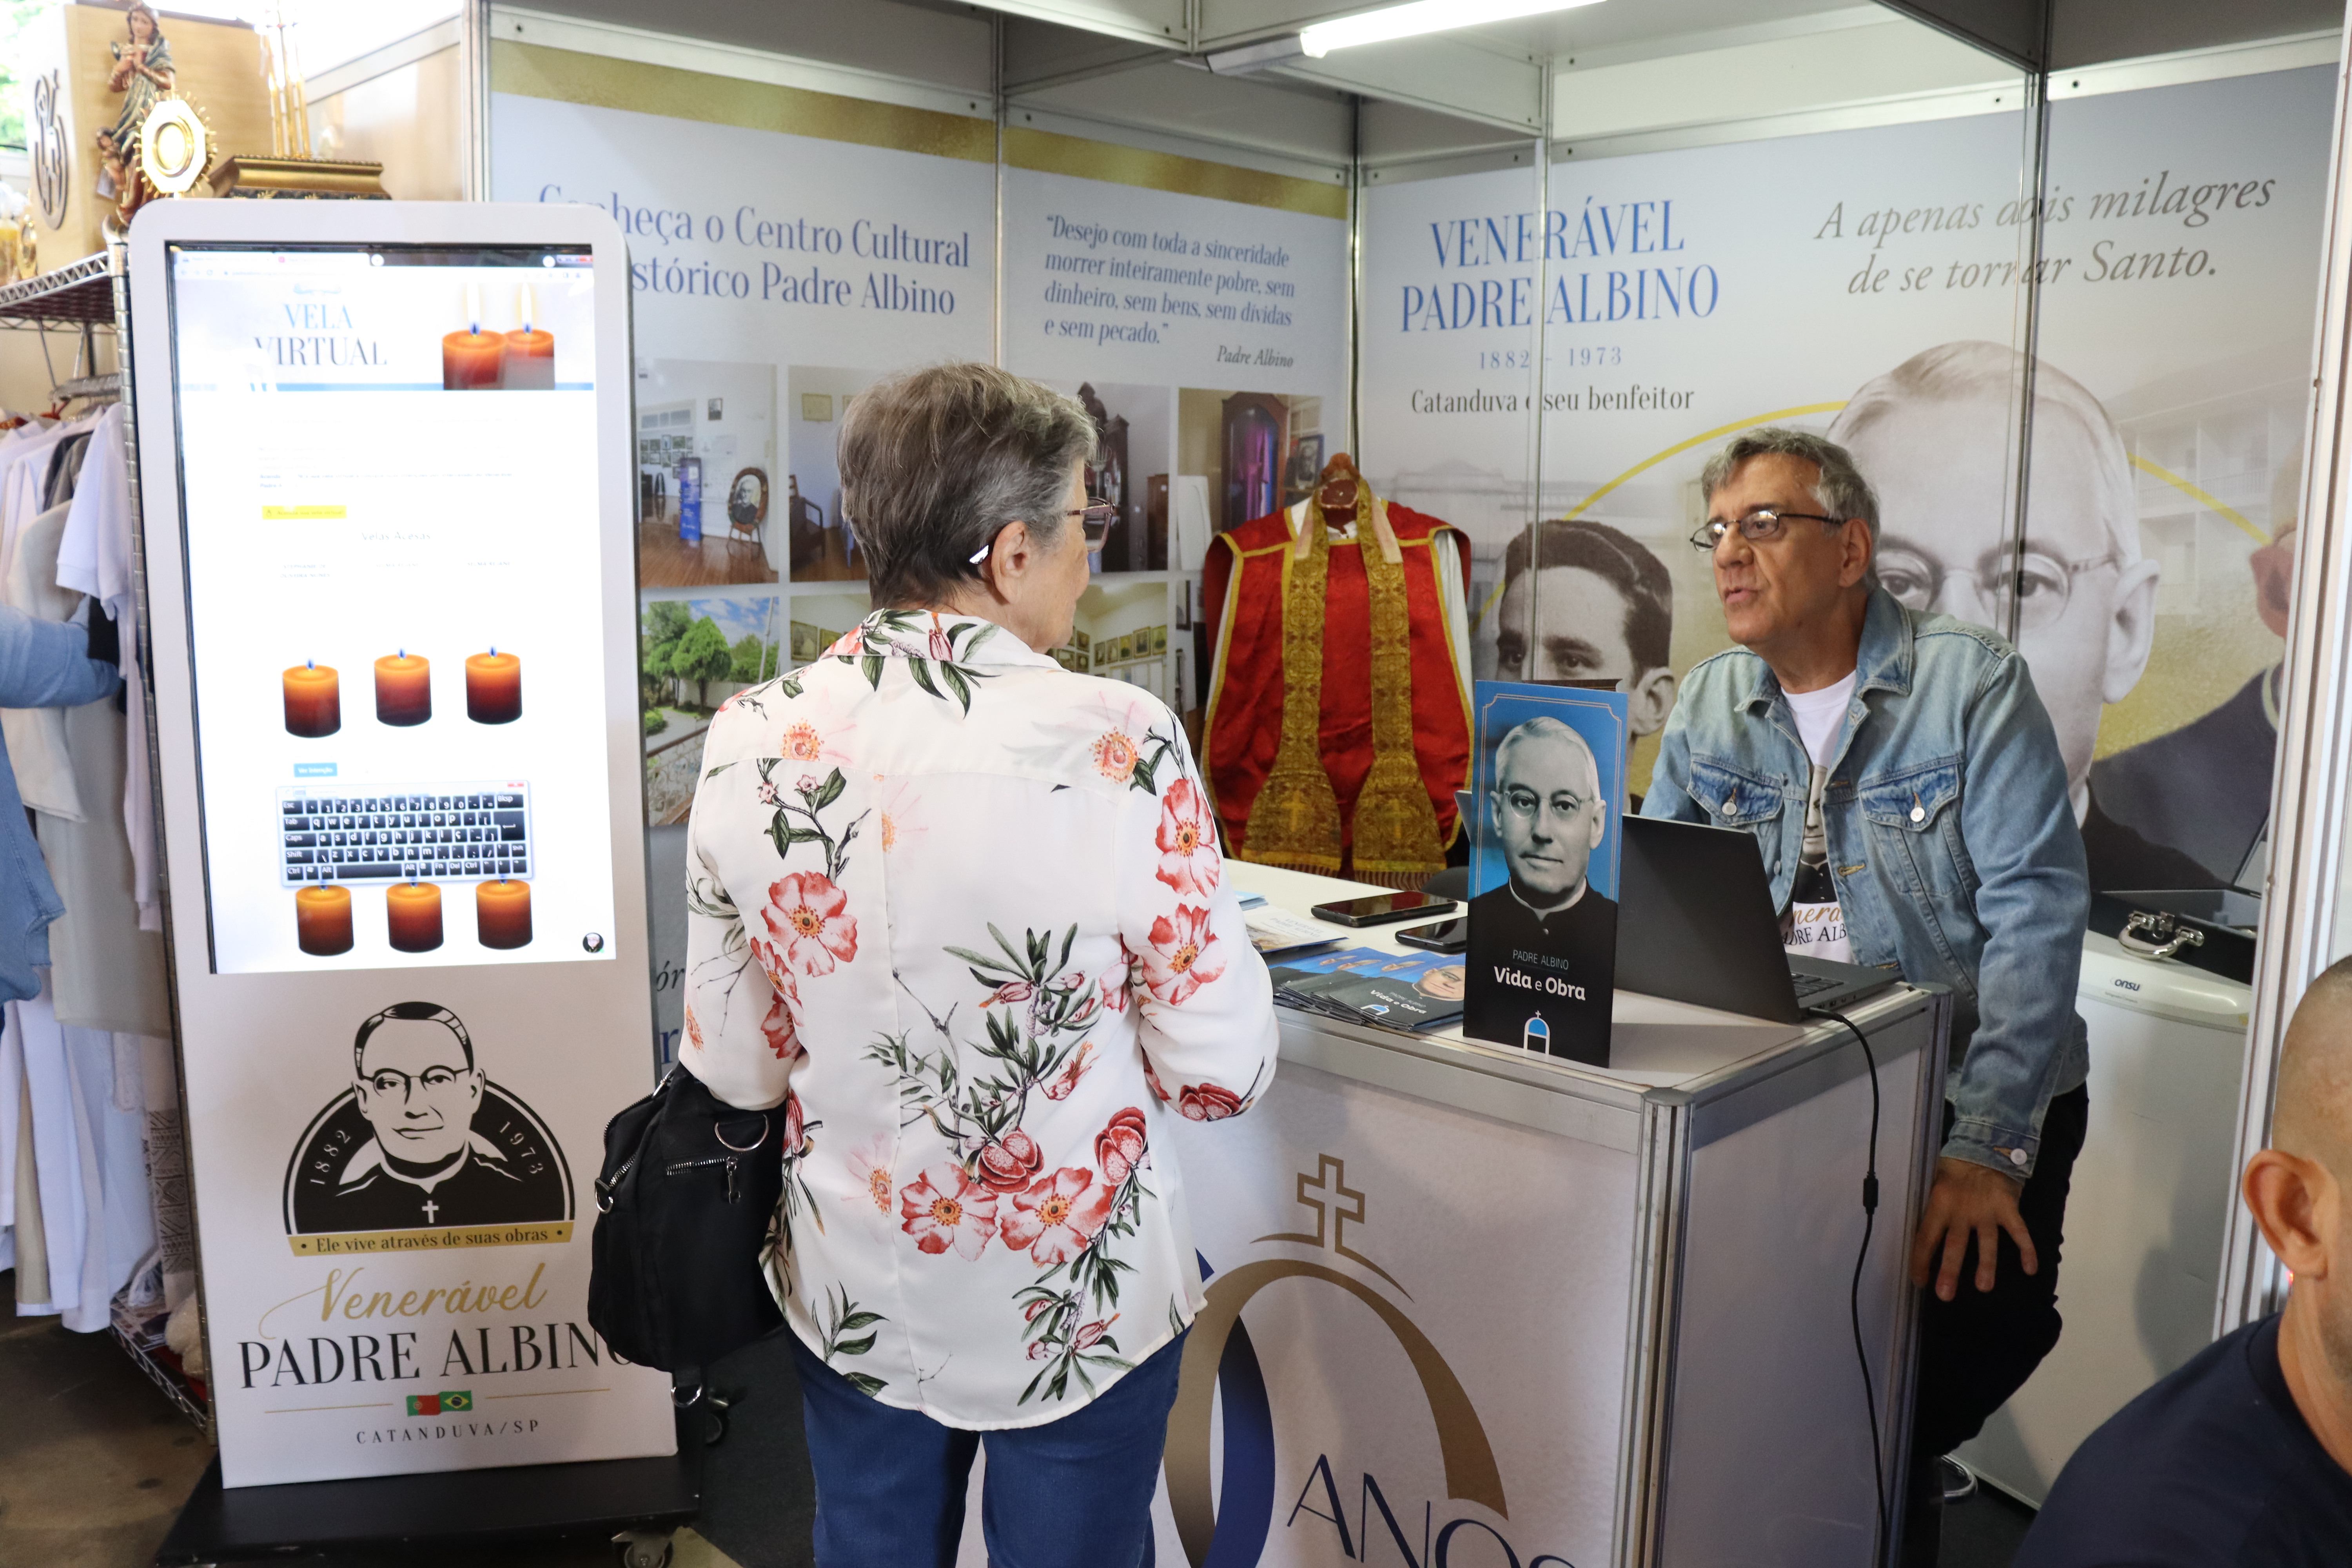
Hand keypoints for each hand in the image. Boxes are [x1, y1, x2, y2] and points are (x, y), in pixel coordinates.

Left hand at [1909, 1156, 2033, 1301]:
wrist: (1984, 1145)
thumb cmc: (1956, 1168)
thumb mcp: (1937, 1185)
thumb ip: (1936, 1210)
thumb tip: (1926, 1239)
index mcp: (1939, 1205)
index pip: (1925, 1237)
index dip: (1920, 1261)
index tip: (1919, 1282)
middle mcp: (1962, 1211)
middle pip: (1954, 1245)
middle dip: (1949, 1271)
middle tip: (1944, 1295)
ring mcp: (1987, 1211)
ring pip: (1986, 1243)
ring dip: (1986, 1266)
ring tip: (1984, 1287)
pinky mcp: (2008, 1208)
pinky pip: (2019, 1232)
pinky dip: (2027, 1250)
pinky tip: (2031, 1269)